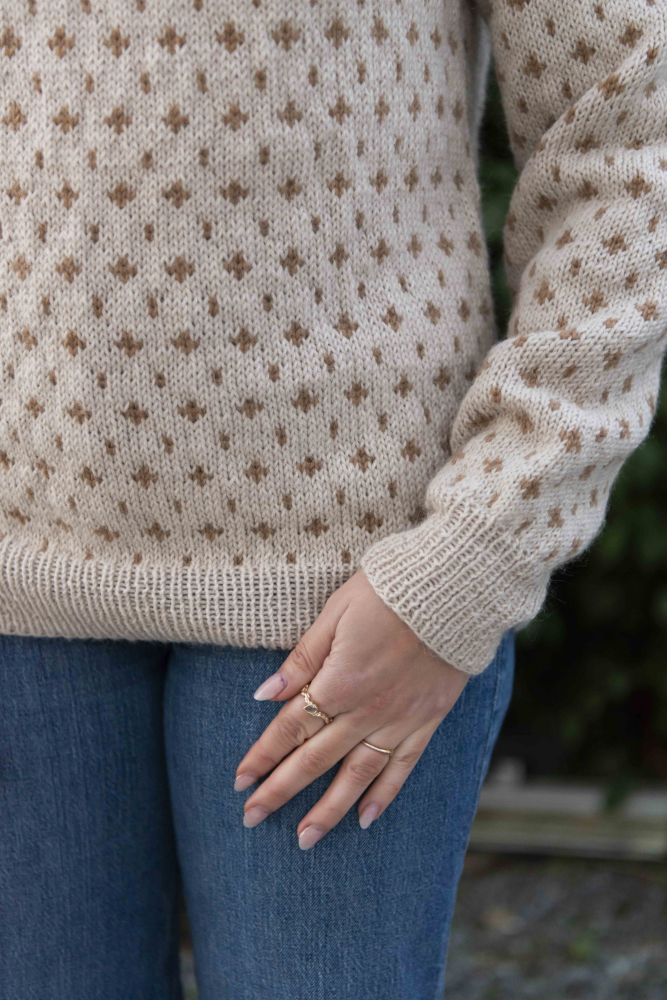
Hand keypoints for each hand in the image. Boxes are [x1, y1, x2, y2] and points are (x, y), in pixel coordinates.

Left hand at [234, 567, 468, 848]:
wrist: (456, 587)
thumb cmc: (389, 590)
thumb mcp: (337, 612)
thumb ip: (303, 657)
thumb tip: (265, 693)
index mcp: (340, 681)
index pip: (291, 727)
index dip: (262, 755)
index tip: (239, 781)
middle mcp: (367, 709)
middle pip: (316, 758)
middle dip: (281, 791)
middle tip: (252, 818)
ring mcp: (400, 718)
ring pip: (357, 775)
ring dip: (328, 810)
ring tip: (304, 840)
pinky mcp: (428, 718)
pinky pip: (403, 766)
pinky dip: (384, 794)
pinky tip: (366, 817)